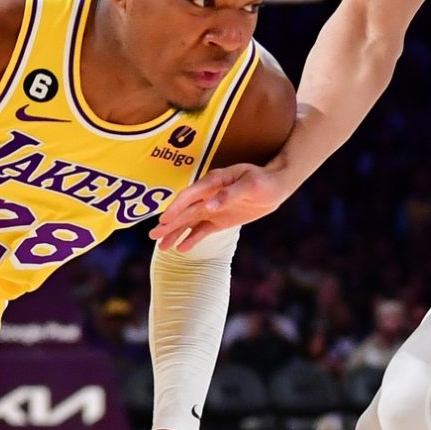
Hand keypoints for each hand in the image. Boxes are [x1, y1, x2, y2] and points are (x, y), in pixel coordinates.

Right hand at [154, 162, 288, 252]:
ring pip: (189, 222)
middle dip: (168, 223)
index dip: (176, 207)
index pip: (189, 195)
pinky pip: (202, 230)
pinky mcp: (219, 220)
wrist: (277, 186)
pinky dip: (192, 239)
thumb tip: (209, 206)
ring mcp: (212, 208)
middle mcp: (208, 195)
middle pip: (184, 211)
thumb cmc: (264, 180)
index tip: (164, 219)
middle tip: (153, 235)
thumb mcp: (250, 185)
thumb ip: (229, 194)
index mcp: (213, 182)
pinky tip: (181, 249)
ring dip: (175, 233)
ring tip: (161, 246)